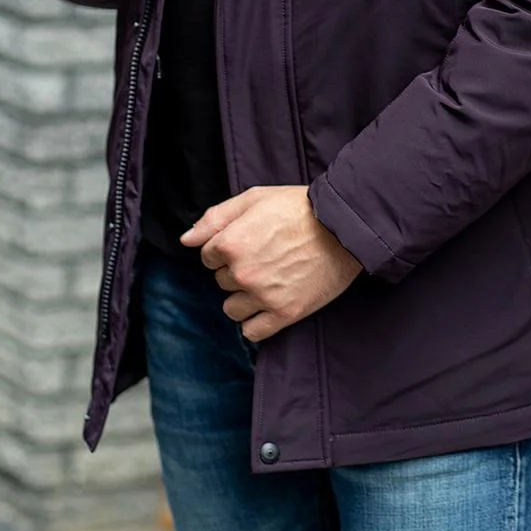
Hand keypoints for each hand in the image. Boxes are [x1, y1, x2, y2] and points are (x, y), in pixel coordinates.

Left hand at [181, 186, 361, 342]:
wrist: (343, 227)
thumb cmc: (299, 207)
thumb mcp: (254, 198)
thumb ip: (215, 218)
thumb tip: (186, 240)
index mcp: (231, 243)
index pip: (207, 256)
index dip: (226, 247)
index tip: (249, 241)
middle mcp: (243, 272)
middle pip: (221, 281)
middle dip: (236, 270)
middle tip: (265, 256)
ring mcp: (264, 296)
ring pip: (232, 309)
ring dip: (244, 298)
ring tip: (268, 281)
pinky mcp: (285, 313)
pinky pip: (252, 332)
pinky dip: (256, 322)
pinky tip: (269, 304)